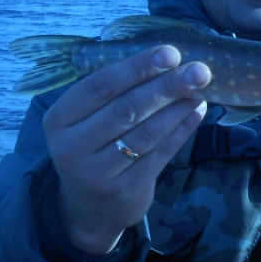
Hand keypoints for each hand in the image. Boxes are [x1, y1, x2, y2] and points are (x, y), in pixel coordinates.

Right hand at [42, 45, 210, 254]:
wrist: (89, 208)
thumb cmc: (92, 147)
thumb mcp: (86, 120)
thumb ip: (114, 93)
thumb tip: (165, 60)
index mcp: (59, 119)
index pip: (100, 86)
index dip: (137, 67)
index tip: (170, 53)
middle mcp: (72, 147)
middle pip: (126, 109)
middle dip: (166, 86)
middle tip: (198, 70)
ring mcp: (97, 173)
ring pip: (146, 132)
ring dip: (177, 108)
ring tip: (201, 89)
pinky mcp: (124, 190)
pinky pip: (159, 154)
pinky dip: (181, 130)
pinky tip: (196, 112)